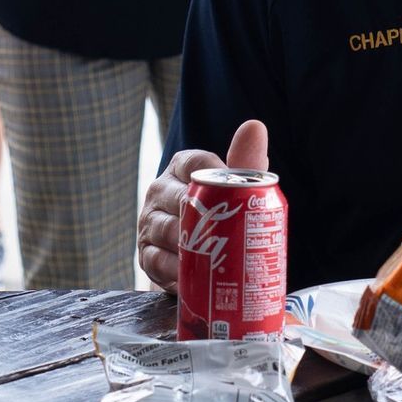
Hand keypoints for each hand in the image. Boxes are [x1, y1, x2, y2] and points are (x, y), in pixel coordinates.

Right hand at [135, 120, 267, 292]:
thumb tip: (255, 125)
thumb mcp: (234, 190)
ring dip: (189, 244)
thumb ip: (246, 162)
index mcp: (180, 169)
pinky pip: (157, 261)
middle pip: (178, 198)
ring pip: (166, 230)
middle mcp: (160, 191)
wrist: (203, 259)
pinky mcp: (146, 254)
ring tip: (212, 255)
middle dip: (202, 214)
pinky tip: (194, 275)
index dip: (214, 174)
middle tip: (228, 229)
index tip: (234, 191)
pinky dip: (176, 270)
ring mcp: (149, 223)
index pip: (193, 162)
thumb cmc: (220, 215)